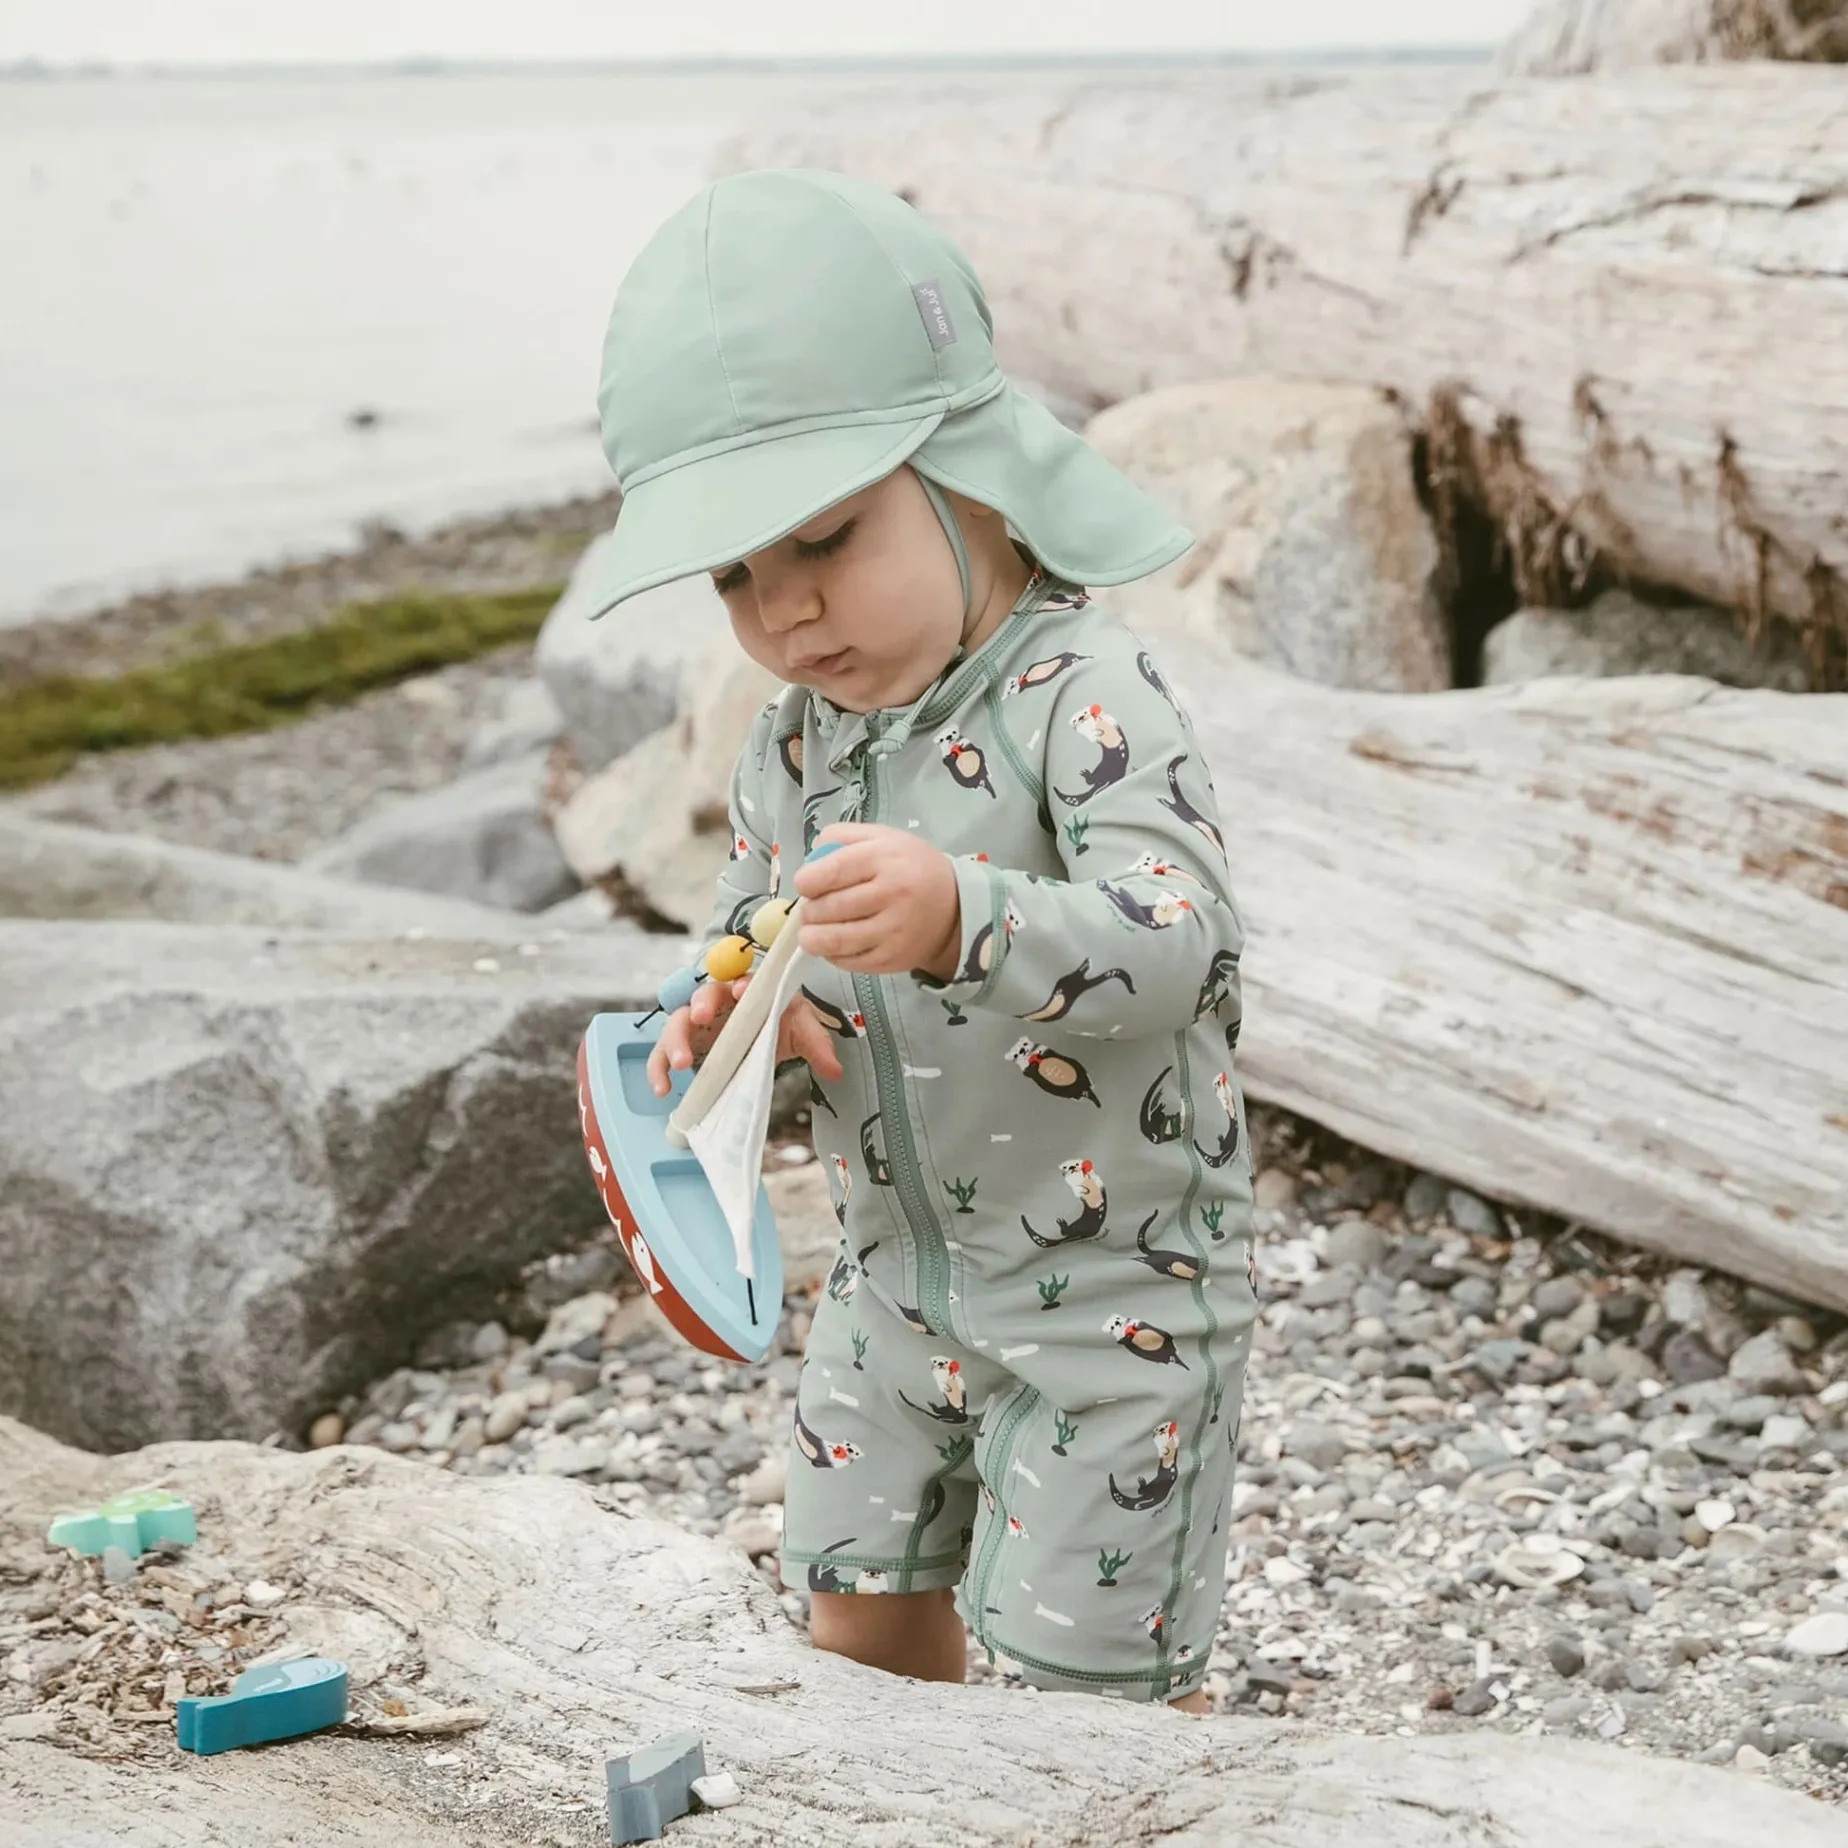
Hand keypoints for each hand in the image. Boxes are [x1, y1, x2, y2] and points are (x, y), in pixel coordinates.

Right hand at [647, 974, 844, 1096]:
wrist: (768, 1032)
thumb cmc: (781, 1021)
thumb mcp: (801, 1029)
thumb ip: (816, 1044)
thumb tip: (835, 1070)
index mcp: (747, 989)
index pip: (740, 980)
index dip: (739, 984)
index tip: (742, 992)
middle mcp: (718, 1000)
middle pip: (702, 995)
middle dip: (700, 1005)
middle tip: (701, 1018)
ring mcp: (697, 1022)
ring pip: (677, 1023)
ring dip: (675, 1041)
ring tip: (680, 1064)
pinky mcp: (684, 1045)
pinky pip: (663, 1053)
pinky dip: (658, 1068)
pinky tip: (663, 1089)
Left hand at [793, 823, 960, 978]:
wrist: (955, 907)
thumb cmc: (911, 867)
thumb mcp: (883, 837)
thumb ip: (843, 836)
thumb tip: (811, 855)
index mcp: (885, 858)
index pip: (832, 871)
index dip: (808, 881)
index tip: (805, 884)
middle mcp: (891, 895)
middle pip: (829, 908)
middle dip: (809, 910)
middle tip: (812, 909)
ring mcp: (893, 931)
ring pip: (835, 940)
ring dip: (813, 938)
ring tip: (812, 931)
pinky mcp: (892, 959)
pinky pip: (849, 961)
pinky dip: (832, 955)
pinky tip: (835, 944)